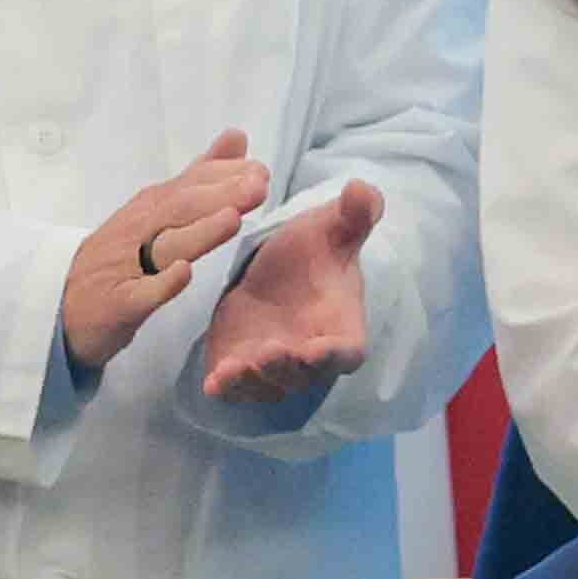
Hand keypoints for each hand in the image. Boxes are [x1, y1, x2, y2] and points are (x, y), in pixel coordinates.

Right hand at [63, 131, 269, 370]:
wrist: (60, 306)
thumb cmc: (121, 255)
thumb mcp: (158, 210)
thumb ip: (199, 176)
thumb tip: (236, 138)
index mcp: (152, 208)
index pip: (189, 185)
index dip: (224, 175)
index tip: (260, 169)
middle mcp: (139, 231)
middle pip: (181, 209)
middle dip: (220, 195)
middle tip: (258, 185)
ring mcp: (127, 268)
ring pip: (163, 246)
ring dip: (198, 231)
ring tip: (232, 218)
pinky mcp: (119, 304)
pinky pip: (141, 294)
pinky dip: (161, 284)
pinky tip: (182, 273)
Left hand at [201, 178, 384, 403]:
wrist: (272, 271)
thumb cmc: (310, 252)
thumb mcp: (328, 228)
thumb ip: (352, 214)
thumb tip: (363, 188)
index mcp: (340, 325)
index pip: (347, 352)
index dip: (333, 355)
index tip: (315, 349)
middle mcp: (309, 354)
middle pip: (303, 376)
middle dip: (285, 368)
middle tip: (268, 352)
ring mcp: (274, 367)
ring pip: (267, 387)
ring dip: (253, 381)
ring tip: (234, 366)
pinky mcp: (240, 368)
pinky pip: (236, 390)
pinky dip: (227, 389)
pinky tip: (214, 380)